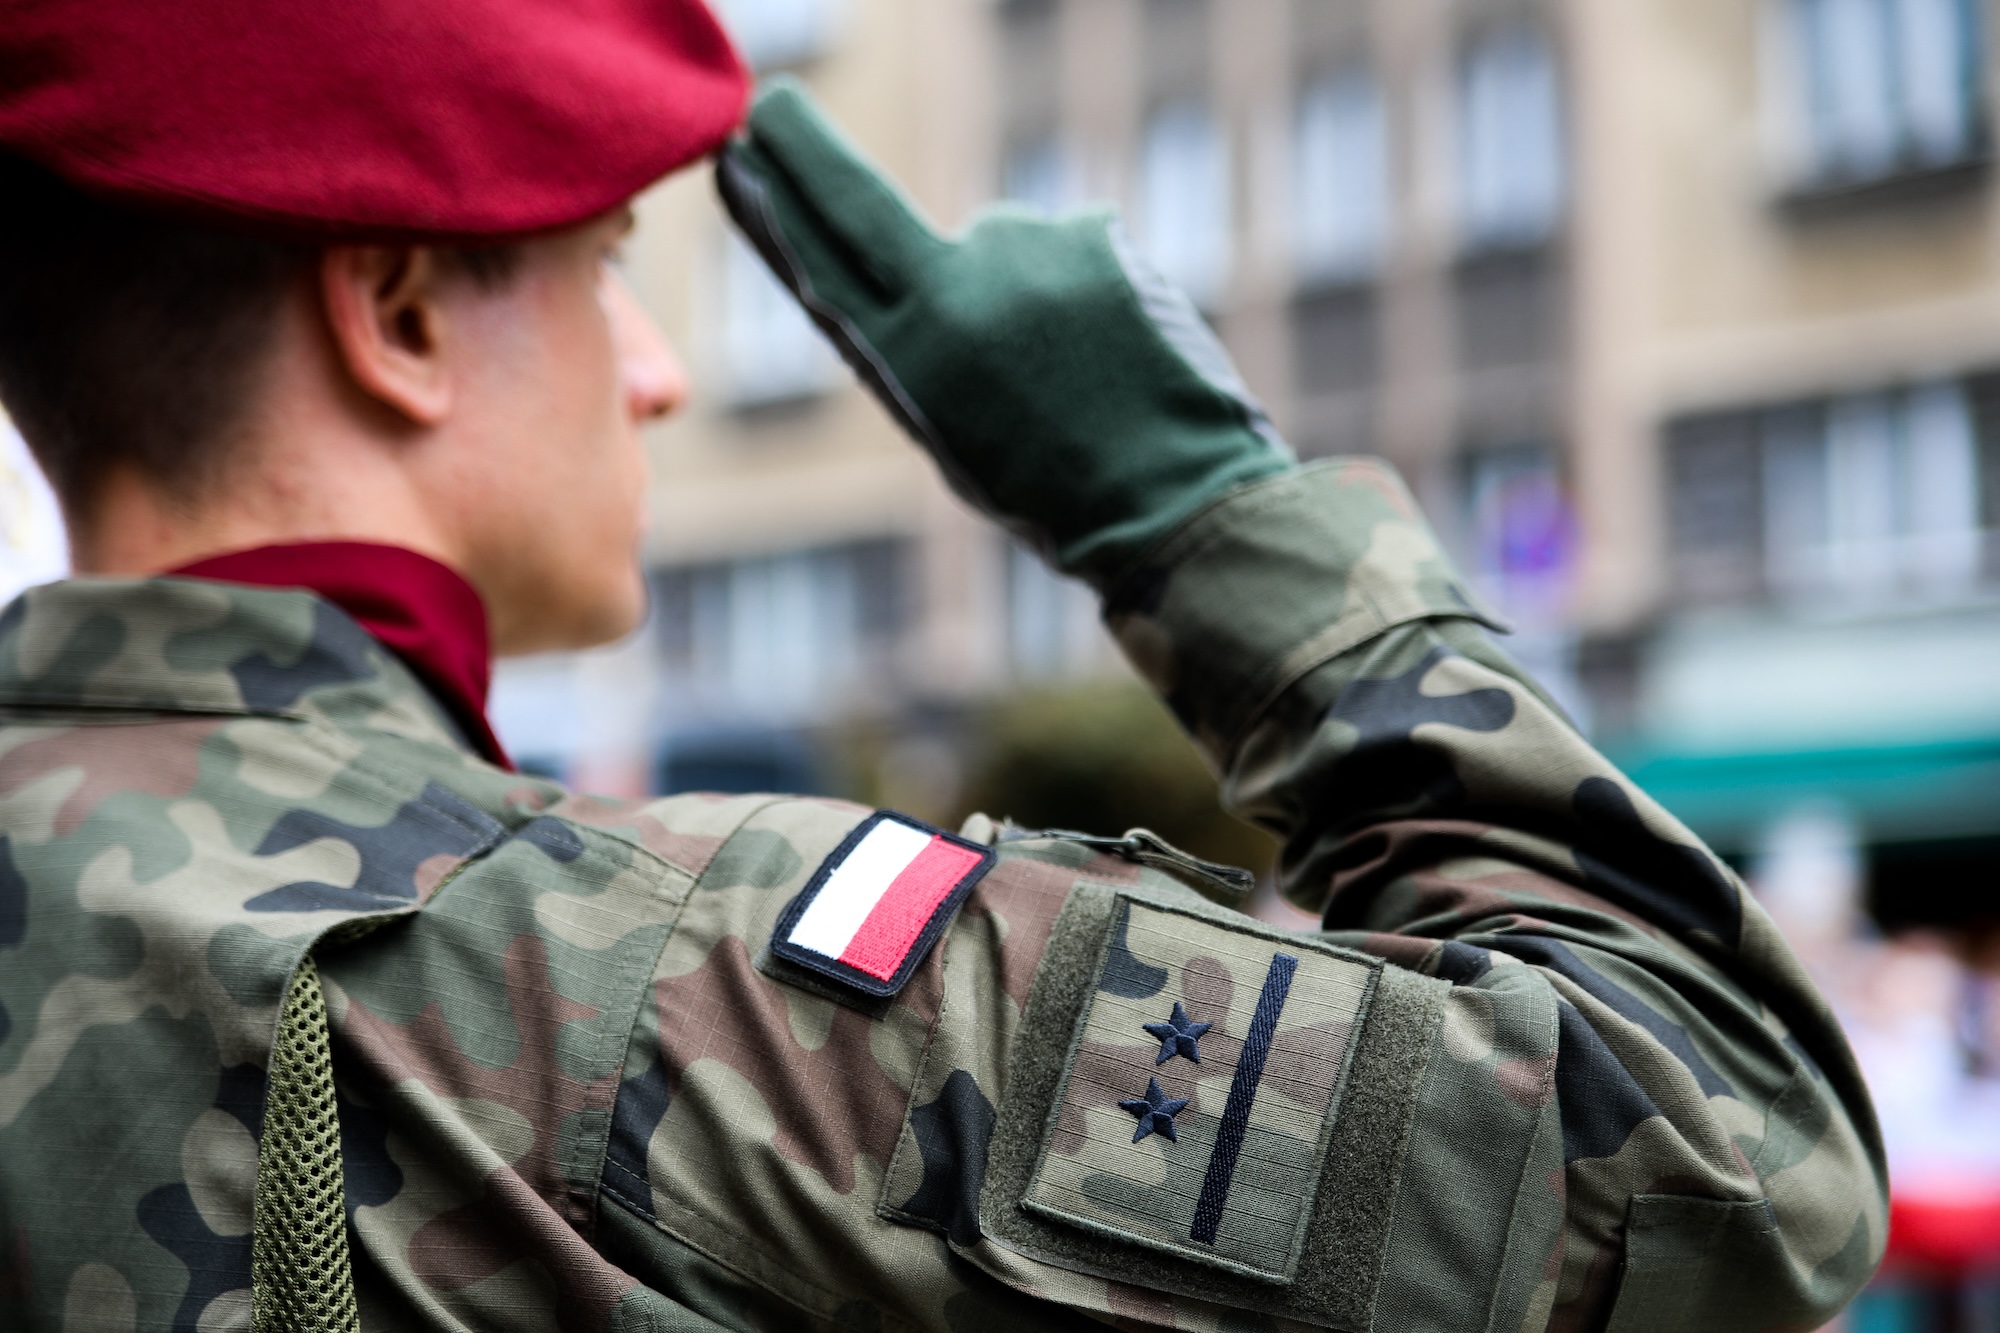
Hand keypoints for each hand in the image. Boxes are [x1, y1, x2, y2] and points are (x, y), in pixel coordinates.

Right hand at [716, 79, 1293, 589]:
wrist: (1174, 499)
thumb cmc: (1052, 489)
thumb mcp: (951, 429)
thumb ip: (915, 340)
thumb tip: (910, 260)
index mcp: (907, 358)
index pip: (818, 253)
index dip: (774, 196)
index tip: (739, 144)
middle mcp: (953, 290)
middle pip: (862, 202)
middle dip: (806, 151)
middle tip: (776, 109)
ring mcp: (1024, 253)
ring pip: (995, 243)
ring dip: (1015, 284)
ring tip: (1066, 366)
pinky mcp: (1091, 234)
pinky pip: (1064, 247)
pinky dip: (1076, 284)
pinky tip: (1108, 346)